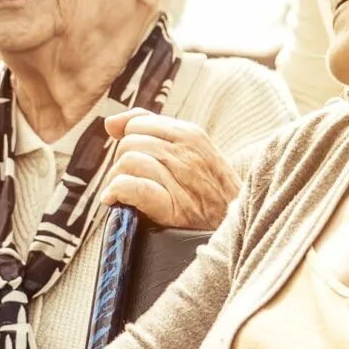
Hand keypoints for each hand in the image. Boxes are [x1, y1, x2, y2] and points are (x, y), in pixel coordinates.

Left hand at [100, 110, 240, 228]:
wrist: (238, 226)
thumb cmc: (210, 189)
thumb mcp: (192, 151)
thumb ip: (152, 129)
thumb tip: (110, 122)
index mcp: (191, 135)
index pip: (138, 123)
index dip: (129, 141)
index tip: (136, 161)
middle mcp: (187, 153)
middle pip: (130, 142)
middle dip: (121, 161)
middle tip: (129, 181)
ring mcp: (183, 180)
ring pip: (129, 161)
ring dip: (116, 179)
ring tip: (123, 194)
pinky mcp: (174, 209)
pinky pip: (132, 187)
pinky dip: (117, 192)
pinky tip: (114, 200)